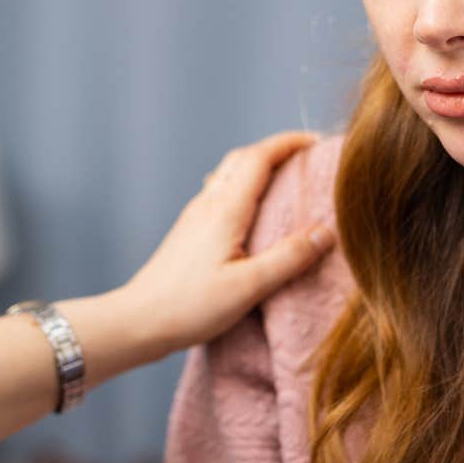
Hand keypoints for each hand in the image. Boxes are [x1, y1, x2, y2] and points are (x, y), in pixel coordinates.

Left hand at [115, 131, 334, 355]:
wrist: (138, 321)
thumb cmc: (191, 307)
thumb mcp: (249, 286)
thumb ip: (288, 258)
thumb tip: (325, 232)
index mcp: (225, 210)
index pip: (259, 158)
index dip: (289, 143)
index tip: (318, 141)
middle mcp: (208, 204)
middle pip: (243, 158)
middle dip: (277, 149)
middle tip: (308, 156)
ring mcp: (195, 216)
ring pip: (229, 173)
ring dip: (259, 165)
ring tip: (286, 177)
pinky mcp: (189, 230)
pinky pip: (220, 192)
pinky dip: (243, 185)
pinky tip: (252, 207)